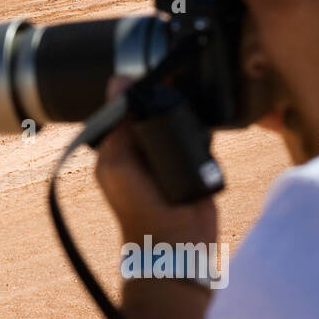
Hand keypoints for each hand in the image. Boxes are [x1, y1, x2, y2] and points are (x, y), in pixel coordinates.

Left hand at [94, 77, 217, 245]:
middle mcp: (142, 147)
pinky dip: (201, 130)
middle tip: (172, 87)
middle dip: (161, 99)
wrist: (175, 241)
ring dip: (184, 113)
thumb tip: (117, 82)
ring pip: (177, 119)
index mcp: (117, 146)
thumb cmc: (139, 206)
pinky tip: (201, 126)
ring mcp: (170, 154)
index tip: (148, 77)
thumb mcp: (118, 162)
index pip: (124, 107)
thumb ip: (117, 125)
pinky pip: (199, 136)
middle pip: (152, 109)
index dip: (135, 91)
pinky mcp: (195, 162)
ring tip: (187, 109)